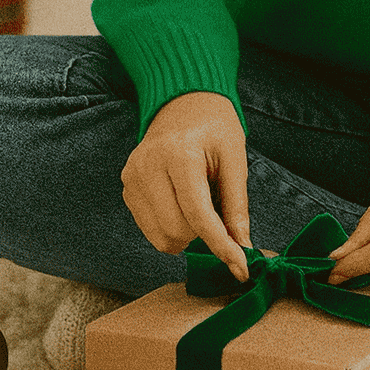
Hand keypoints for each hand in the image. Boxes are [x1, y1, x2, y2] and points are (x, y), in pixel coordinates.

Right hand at [120, 90, 252, 282]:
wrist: (183, 102)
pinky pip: (149, 228)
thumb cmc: (215, 126)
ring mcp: (132, 177)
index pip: (199, 215)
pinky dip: (170, 228)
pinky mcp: (126, 187)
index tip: (241, 268)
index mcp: (179, 153)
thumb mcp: (235, 157)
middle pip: (177, 230)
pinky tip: (181, 205)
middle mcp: (148, 165)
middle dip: (203, 236)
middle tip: (219, 217)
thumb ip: (237, 204)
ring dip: (186, 235)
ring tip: (199, 206)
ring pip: (160, 236)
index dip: (221, 246)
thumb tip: (243, 248)